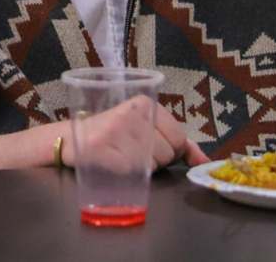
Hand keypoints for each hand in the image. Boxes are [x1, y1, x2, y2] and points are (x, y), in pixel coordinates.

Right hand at [67, 97, 207, 172]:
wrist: (69, 139)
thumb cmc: (112, 134)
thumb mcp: (145, 128)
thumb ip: (178, 142)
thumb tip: (206, 162)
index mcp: (145, 102)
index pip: (179, 139)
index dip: (170, 151)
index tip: (150, 146)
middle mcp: (131, 112)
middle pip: (167, 154)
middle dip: (154, 160)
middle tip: (131, 150)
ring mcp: (115, 129)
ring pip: (150, 165)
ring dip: (139, 168)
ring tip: (121, 155)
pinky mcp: (102, 148)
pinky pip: (130, 171)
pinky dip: (124, 173)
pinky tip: (112, 161)